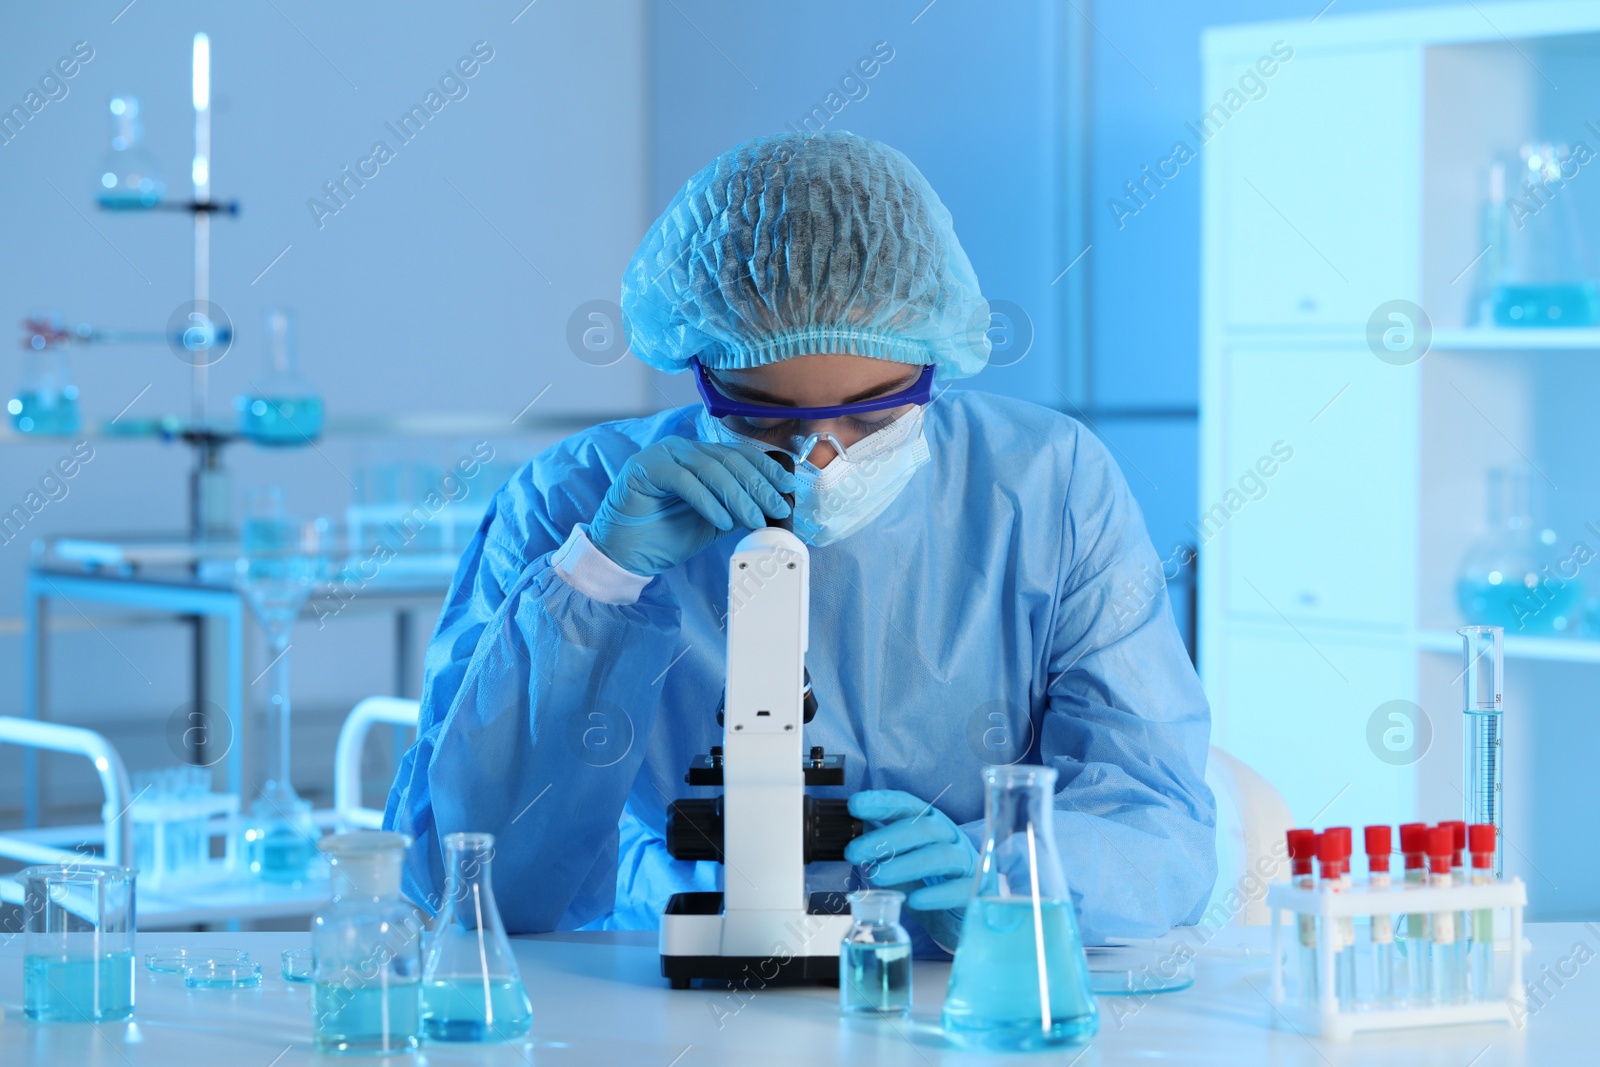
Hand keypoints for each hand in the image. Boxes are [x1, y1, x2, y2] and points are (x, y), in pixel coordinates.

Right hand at [588, 437, 793, 576]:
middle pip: (729, 460)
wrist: (626, 554)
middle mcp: (682, 449)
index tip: (788, 487)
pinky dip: (707, 501)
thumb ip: (738, 508)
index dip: (766, 469)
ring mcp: (662, 455)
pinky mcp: (645, 468)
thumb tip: (773, 505)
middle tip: (777, 507)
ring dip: (738, 497)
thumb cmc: (666, 536)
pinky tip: (722, 521)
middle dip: (758, 485)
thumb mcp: (714, 521)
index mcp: (699, 456)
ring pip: (711, 469)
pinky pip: (684, 480)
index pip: (739, 455)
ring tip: (754, 520)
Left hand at [846, 789, 978, 951]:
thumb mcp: (901, 858)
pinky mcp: (975, 889)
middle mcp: (949, 836)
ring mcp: (965, 861)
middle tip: (854, 852)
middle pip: (922, 828)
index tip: (854, 805)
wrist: (958, 913)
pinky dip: (936, 894)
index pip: (906, 804)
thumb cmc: (927, 879)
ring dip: (906, 864)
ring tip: (877, 876)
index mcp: (929, 821)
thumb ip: (879, 844)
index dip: (881, 802)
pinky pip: (958, 889)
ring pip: (939, 856)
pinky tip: (915, 900)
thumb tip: (849, 830)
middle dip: (885, 839)